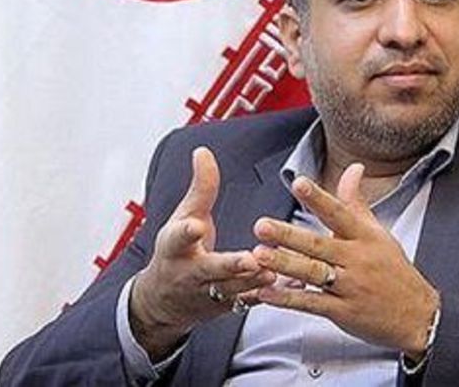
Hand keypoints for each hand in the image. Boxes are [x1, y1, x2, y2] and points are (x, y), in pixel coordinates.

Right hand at [130, 147, 274, 359]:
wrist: (164, 301)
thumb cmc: (177, 252)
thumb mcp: (183, 217)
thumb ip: (199, 188)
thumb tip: (203, 151)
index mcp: (176, 248)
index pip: (178, 238)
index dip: (186, 232)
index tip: (194, 226)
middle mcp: (191, 273)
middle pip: (211, 270)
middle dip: (230, 266)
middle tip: (249, 259)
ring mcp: (209, 293)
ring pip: (235, 289)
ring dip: (255, 281)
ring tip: (275, 270)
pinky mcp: (227, 307)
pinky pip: (251, 302)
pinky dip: (270, 294)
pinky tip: (294, 285)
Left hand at [246, 163, 439, 358]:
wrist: (419, 316)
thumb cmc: (396, 272)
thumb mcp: (379, 233)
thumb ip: (357, 202)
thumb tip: (353, 168)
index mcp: (365, 238)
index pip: (339, 213)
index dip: (318, 198)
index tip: (299, 183)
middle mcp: (357, 260)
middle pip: (319, 245)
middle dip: (288, 235)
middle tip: (262, 225)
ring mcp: (350, 287)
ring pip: (313, 273)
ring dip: (284, 264)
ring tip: (259, 254)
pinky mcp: (343, 312)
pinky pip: (312, 303)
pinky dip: (288, 298)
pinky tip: (267, 292)